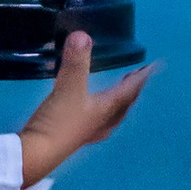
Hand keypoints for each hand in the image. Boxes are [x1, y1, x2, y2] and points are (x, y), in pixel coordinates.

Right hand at [18, 27, 152, 184]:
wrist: (36, 154)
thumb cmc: (59, 122)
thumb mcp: (68, 88)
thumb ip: (76, 62)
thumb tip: (82, 35)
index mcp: (107, 109)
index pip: (130, 90)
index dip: (142, 77)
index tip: (155, 66)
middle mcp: (102, 121)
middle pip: (124, 105)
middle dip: (131, 90)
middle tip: (137, 77)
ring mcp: (88, 131)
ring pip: (111, 115)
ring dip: (118, 103)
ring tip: (120, 93)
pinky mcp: (73, 137)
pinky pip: (96, 121)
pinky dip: (100, 111)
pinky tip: (91, 112)